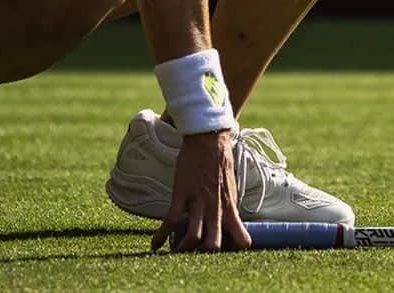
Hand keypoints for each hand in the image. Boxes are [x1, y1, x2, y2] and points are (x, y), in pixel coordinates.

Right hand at [151, 131, 250, 252]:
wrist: (209, 140)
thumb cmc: (220, 161)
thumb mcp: (230, 186)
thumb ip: (228, 204)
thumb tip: (228, 218)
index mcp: (230, 206)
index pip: (239, 238)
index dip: (233, 250)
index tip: (225, 253)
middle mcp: (216, 208)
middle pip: (213, 245)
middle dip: (204, 255)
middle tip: (196, 254)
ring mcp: (198, 202)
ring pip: (193, 237)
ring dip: (184, 249)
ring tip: (177, 251)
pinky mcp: (182, 194)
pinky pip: (170, 221)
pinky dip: (161, 236)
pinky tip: (154, 245)